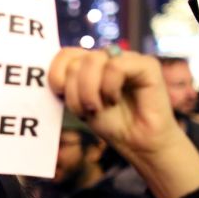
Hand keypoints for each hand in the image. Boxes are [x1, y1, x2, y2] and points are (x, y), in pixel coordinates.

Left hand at [49, 47, 198, 197]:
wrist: (138, 143)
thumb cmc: (111, 124)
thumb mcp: (80, 104)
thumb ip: (68, 85)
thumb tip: (52, 74)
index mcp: (91, 65)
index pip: (65, 54)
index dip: (56, 73)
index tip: (60, 94)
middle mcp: (108, 57)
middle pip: (77, 60)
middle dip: (74, 91)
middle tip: (85, 111)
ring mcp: (127, 58)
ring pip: (93, 60)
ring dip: (89, 91)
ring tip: (98, 108)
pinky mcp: (146, 64)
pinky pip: (116, 66)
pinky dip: (109, 87)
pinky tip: (114, 99)